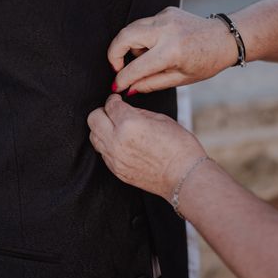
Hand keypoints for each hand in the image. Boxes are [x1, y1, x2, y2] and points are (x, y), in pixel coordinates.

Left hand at [87, 94, 206, 198]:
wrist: (184, 177)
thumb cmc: (179, 147)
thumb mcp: (161, 119)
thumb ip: (138, 112)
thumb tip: (126, 109)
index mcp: (129, 124)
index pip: (110, 105)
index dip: (114, 100)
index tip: (117, 100)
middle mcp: (117, 141)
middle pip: (93, 119)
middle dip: (102, 111)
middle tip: (113, 112)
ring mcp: (115, 158)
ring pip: (94, 137)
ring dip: (102, 128)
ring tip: (116, 128)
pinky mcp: (116, 170)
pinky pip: (103, 153)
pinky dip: (108, 144)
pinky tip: (121, 143)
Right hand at [109, 7, 237, 94]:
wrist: (224, 38)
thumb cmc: (206, 62)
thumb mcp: (180, 79)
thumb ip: (151, 83)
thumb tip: (129, 88)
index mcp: (172, 51)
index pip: (136, 67)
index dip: (122, 79)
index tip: (116, 86)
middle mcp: (166, 30)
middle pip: (124, 37)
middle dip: (114, 54)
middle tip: (118, 68)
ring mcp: (165, 17)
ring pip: (132, 29)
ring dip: (130, 46)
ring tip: (145, 59)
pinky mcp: (165, 11)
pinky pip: (144, 25)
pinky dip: (143, 38)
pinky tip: (157, 46)